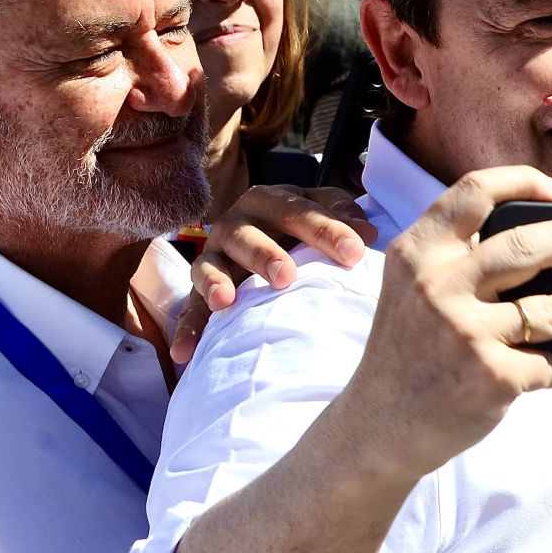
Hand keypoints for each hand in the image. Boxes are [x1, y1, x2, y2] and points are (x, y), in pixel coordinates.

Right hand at [172, 185, 377, 362]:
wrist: (271, 232)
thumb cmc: (306, 224)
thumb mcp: (325, 210)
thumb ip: (344, 217)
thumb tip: (366, 235)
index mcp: (272, 200)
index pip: (299, 211)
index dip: (327, 230)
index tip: (355, 253)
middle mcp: (238, 223)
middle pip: (247, 235)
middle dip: (264, 254)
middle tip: (285, 277)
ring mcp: (216, 254)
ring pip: (209, 265)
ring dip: (216, 282)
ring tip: (226, 302)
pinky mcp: (202, 286)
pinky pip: (190, 307)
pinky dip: (187, 328)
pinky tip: (184, 352)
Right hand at [337, 167, 551, 480]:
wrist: (377, 426)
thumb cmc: (407, 352)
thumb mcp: (412, 289)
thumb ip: (459, 260)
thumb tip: (547, 243)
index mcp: (419, 253)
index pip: (473, 194)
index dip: (522, 182)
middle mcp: (438, 286)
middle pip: (526, 246)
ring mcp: (465, 333)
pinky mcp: (490, 377)